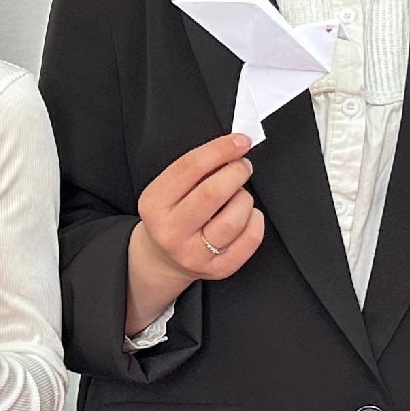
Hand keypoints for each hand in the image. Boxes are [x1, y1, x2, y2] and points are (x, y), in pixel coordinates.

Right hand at [126, 133, 267, 332]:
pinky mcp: (218, 269)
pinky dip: (255, 220)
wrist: (162, 259)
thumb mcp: (167, 189)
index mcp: (154, 205)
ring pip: (235, 218)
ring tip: (238, 196)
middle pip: (213, 193)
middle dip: (236, 172)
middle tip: (242, 166)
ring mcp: (194, 254)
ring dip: (244, 198)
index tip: (240, 141)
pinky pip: (250, 238)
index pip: (190, 168)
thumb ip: (195, 169)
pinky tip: (246, 215)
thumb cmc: (171, 215)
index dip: (220, 149)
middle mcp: (171, 232)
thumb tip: (233, 147)